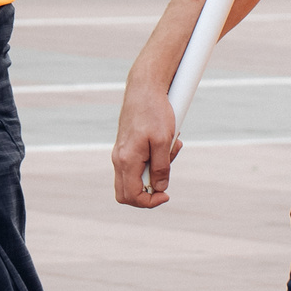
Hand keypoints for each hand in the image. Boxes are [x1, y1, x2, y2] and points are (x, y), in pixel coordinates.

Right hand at [111, 82, 181, 208]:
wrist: (144, 88)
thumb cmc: (154, 111)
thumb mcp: (163, 141)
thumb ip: (161, 167)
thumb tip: (160, 188)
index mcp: (126, 160)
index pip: (132, 196)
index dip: (150, 202)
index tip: (166, 194)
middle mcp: (119, 159)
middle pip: (127, 193)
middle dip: (149, 192)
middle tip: (166, 178)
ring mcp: (120, 152)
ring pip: (133, 178)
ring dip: (155, 172)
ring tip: (172, 149)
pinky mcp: (126, 146)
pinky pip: (137, 164)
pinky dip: (153, 160)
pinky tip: (167, 143)